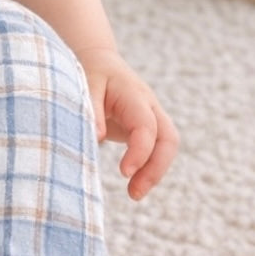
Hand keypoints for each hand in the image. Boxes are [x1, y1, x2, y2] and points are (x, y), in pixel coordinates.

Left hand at [76, 47, 177, 200]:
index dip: (140, 151)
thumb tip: (95, 138)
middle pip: (168, 139)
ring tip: (134, 194)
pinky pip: (156, 149)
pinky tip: (134, 184)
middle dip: (156, 168)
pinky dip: (149, 168)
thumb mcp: (85, 84)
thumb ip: (90, 110)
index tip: (124, 173)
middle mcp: (149, 106)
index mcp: (134, 95)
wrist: (99, 61)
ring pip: (166, 146)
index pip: (146, 126)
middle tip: (135, 193)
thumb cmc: (90, 72)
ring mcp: (151, 117)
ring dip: (155, 172)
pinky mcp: (146, 128)